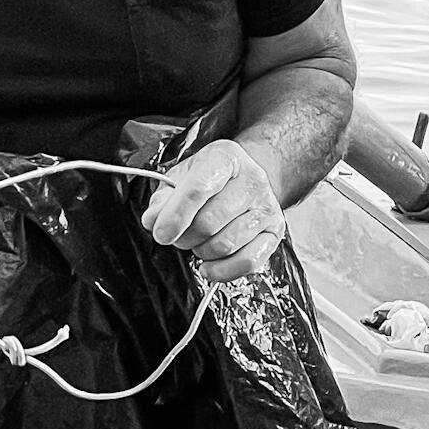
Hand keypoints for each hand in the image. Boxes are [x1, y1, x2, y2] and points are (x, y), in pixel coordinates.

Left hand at [140, 137, 285, 282]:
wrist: (245, 180)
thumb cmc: (210, 180)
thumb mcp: (181, 178)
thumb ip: (163, 199)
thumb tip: (153, 221)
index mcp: (225, 158)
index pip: (198, 189)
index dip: (176, 215)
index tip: (160, 234)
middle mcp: (252, 179)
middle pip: (210, 222)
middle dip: (185, 237)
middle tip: (178, 236)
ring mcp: (267, 206)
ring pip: (226, 244)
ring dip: (202, 251)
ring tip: (197, 242)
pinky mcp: (275, 231)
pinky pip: (248, 262)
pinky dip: (223, 271)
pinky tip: (208, 266)